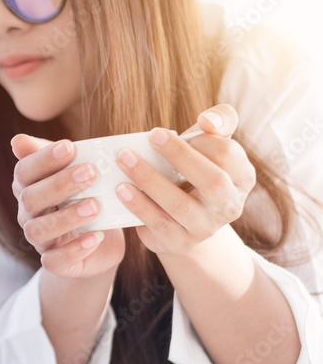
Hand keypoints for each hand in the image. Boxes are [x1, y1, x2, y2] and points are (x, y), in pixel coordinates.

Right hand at [11, 134, 125, 278]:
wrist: (101, 240)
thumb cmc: (83, 197)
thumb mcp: (72, 173)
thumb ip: (51, 156)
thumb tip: (17, 140)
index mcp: (28, 187)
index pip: (24, 172)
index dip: (43, 159)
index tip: (69, 145)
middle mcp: (28, 213)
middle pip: (31, 199)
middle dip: (59, 184)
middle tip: (90, 172)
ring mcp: (40, 240)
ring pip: (39, 231)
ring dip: (67, 217)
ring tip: (96, 206)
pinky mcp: (54, 262)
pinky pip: (55, 260)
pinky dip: (75, 249)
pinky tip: (96, 236)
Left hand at [113, 104, 255, 256]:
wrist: (182, 221)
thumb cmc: (194, 171)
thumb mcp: (209, 144)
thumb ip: (219, 121)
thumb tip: (208, 121)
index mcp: (242, 178)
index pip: (228, 153)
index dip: (201, 139)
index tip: (173, 131)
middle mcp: (230, 205)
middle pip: (212, 181)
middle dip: (180, 156)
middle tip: (152, 136)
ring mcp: (206, 228)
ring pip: (180, 205)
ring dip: (149, 180)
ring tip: (124, 160)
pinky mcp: (181, 243)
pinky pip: (159, 224)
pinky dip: (138, 205)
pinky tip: (121, 188)